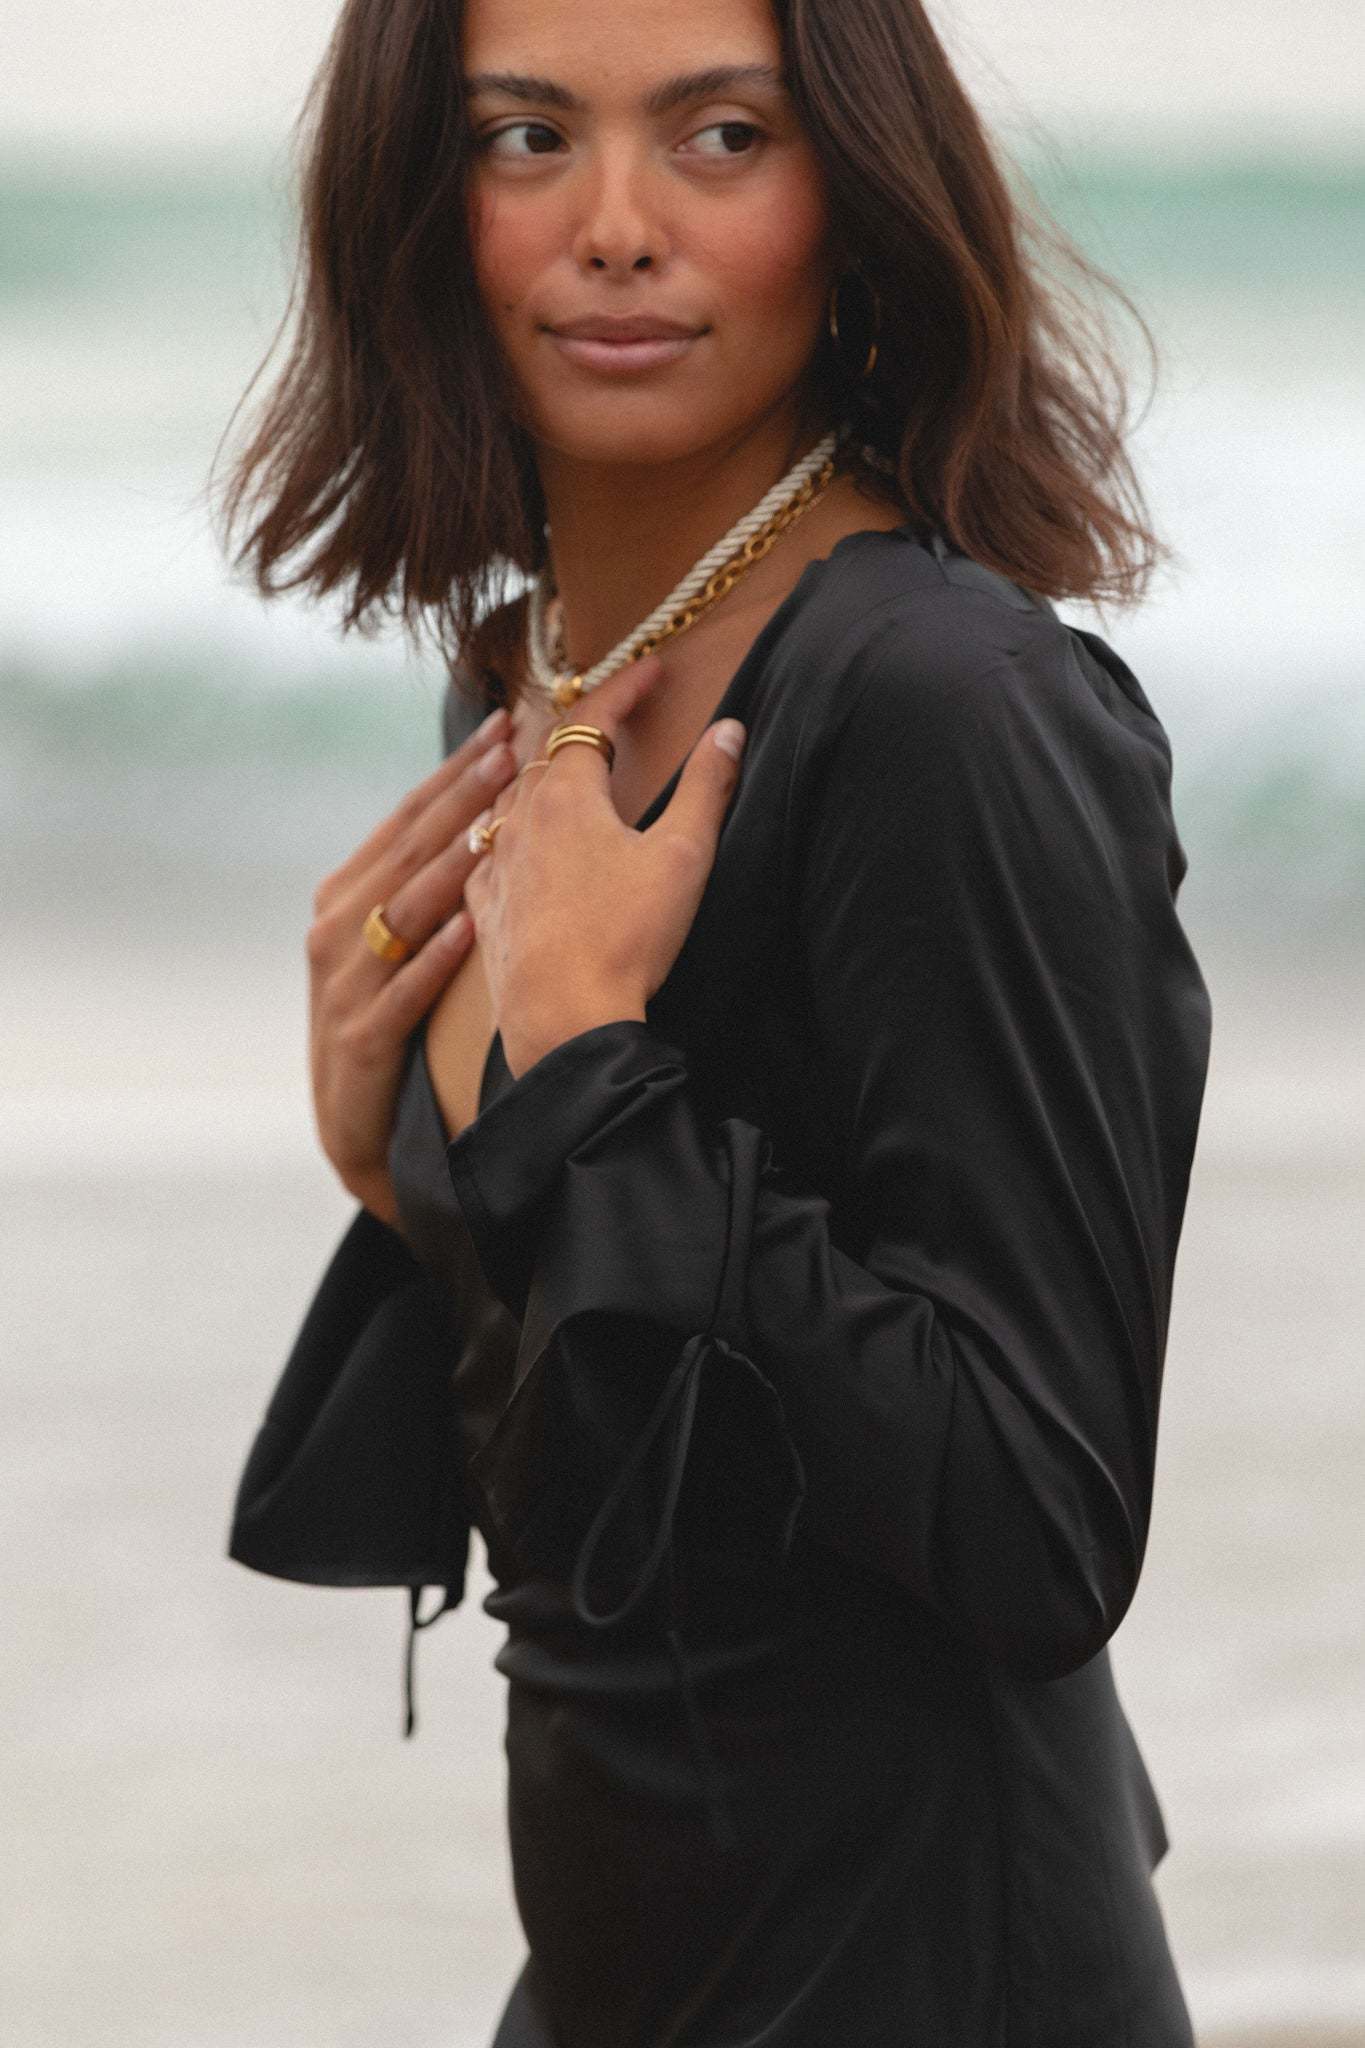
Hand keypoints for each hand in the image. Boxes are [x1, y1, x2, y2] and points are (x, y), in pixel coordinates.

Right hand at [306, 704, 519, 1224]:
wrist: (356, 1129)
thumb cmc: (386, 1025)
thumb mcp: (398, 946)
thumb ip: (424, 887)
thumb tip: (483, 816)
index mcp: (346, 898)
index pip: (405, 821)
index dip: (452, 773)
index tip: (501, 728)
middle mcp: (335, 929)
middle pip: (406, 851)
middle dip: (460, 798)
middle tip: (511, 750)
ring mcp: (343, 984)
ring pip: (402, 910)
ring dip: (450, 864)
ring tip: (498, 824)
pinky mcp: (361, 1037)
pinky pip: (403, 989)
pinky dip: (436, 957)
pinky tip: (472, 928)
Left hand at [462, 655, 746, 1078]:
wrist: (564, 1018)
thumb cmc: (627, 936)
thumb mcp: (684, 856)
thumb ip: (708, 787)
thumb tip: (729, 730)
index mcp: (567, 793)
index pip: (593, 716)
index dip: (625, 686)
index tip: (652, 669)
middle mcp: (521, 817)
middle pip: (545, 751)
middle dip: (582, 727)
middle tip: (613, 719)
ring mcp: (495, 864)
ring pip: (510, 799)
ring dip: (538, 776)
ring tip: (562, 774)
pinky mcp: (486, 910)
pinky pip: (486, 853)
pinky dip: (505, 833)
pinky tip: (512, 845)